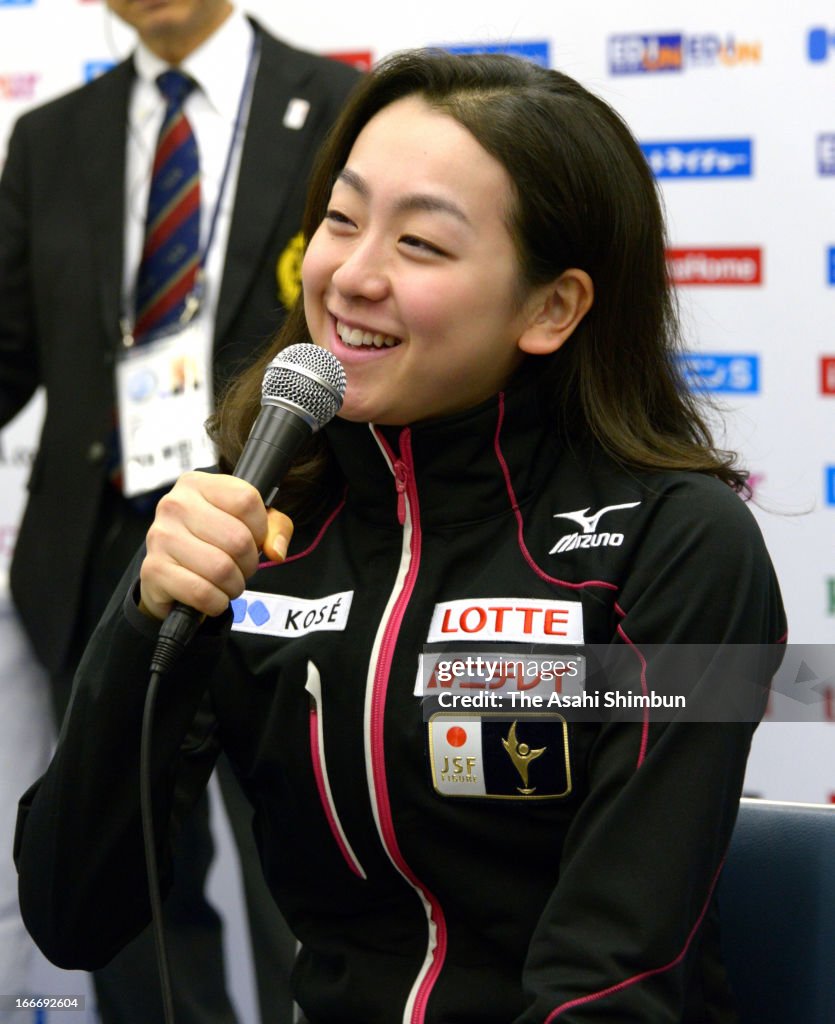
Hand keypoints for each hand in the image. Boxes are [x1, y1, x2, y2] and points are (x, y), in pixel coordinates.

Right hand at [138, 471, 293, 620]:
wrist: (168, 571)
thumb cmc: (211, 541)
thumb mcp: (247, 523)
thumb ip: (275, 527)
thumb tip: (276, 551)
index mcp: (197, 484)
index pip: (246, 500)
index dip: (261, 527)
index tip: (254, 539)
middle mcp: (174, 505)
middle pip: (237, 539)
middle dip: (249, 563)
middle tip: (241, 568)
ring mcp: (161, 536)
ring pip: (221, 569)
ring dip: (234, 585)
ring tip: (227, 582)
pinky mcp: (153, 569)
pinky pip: (201, 592)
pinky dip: (216, 602)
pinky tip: (212, 596)